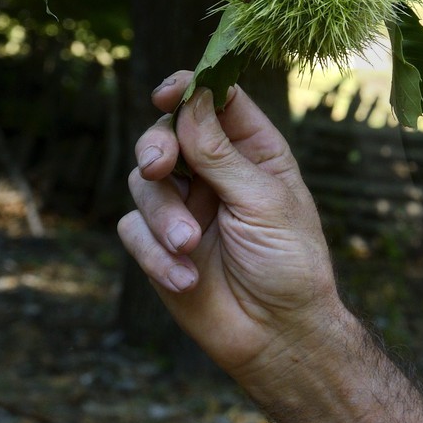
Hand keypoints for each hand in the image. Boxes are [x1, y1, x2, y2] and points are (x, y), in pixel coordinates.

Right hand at [119, 71, 342, 378]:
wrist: (278, 333)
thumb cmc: (290, 263)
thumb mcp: (264, 201)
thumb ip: (222, 154)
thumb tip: (191, 100)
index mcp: (255, 153)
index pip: (217, 103)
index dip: (189, 90)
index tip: (167, 93)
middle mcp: (217, 173)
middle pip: (167, 135)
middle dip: (157, 148)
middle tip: (159, 166)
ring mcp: (185, 207)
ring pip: (144, 183)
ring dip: (162, 215)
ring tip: (189, 245)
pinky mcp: (159, 245)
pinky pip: (133, 231)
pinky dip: (155, 254)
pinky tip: (184, 278)